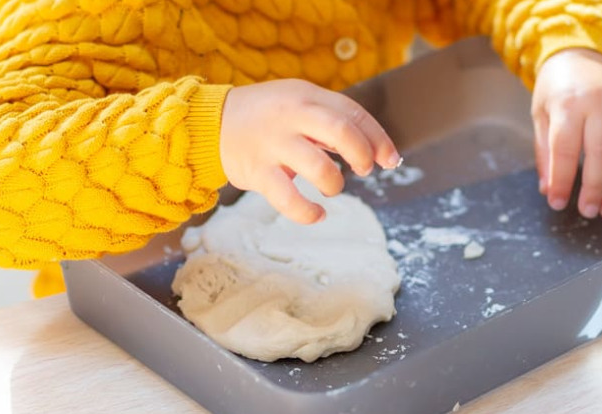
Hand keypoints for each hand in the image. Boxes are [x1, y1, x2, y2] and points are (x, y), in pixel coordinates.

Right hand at [220, 79, 400, 223]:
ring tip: (332, 188)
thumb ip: (331, 121)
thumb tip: (375, 151)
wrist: (211, 123)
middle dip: (362, 154)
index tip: (390, 160)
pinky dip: (309, 212)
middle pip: (341, 131)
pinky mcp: (257, 171)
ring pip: (318, 167)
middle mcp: (291, 116)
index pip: (353, 113)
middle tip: (363, 170)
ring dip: (335, 183)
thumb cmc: (266, 117)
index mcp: (306, 96)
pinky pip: (288, 198)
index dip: (378, 138)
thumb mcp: (297, 102)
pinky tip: (317, 214)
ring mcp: (273, 143)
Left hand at [532, 48, 601, 218]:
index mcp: (569, 104)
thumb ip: (544, 151)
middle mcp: (600, 106)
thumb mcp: (540, 113)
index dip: (562, 180)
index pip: (565, 149)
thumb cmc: (557, 87)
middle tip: (589, 212)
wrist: (585, 54)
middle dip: (596, 188)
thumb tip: (547, 188)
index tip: (557, 202)